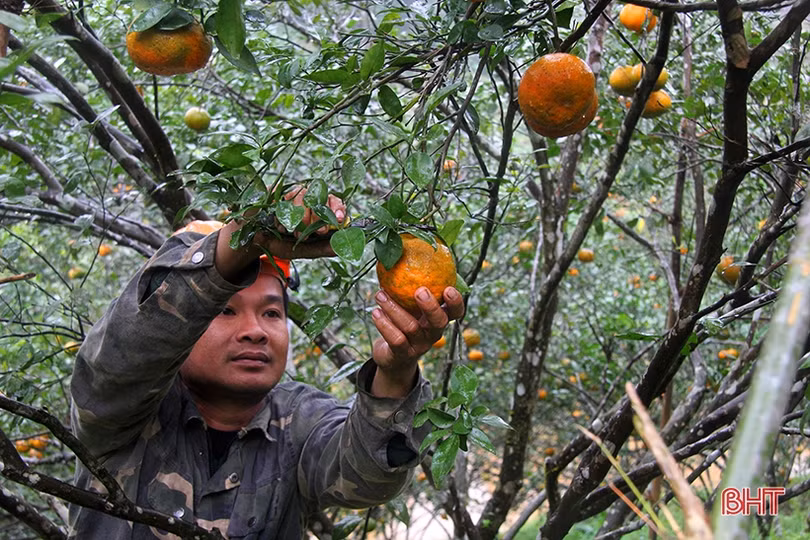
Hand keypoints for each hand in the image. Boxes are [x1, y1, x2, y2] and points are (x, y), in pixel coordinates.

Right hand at [215, 186, 345, 278]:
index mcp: (318, 210)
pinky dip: (285, 213)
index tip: (338, 219)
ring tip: (292, 233)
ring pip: (305, 195)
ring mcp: (292, 193)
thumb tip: (342, 246)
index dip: (338, 208)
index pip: (334, 201)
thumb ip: (323, 248)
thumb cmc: (281, 243)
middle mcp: (308, 198)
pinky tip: (280, 225)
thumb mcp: (304, 250)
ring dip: (301, 218)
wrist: (253, 241)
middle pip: (322, 196)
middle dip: (322, 216)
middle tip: (319, 232)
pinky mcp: (277, 190)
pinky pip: (286, 195)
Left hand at [370, 286, 464, 397]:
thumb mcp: (410, 306)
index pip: (456, 312)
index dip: (455, 302)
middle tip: (419, 290)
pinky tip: (375, 312)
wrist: (393, 357)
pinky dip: (384, 324)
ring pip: (411, 327)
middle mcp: (433, 333)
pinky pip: (395, 339)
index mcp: (439, 319)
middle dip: (430, 306)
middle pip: (439, 322)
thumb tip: (401, 250)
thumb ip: (411, 287)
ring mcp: (419, 346)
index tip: (448, 288)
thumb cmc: (403, 322)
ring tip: (379, 294)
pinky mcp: (403, 355)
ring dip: (394, 309)